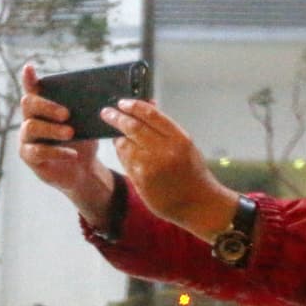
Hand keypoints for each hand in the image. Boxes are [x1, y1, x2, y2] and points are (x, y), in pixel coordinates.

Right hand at [18, 64, 112, 218]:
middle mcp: (31, 118)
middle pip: (29, 103)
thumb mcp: (94, 121)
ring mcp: (27, 138)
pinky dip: (56, 151)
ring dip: (53, 129)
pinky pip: (37, 151)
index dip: (29, 77)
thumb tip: (148, 98)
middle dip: (48, 106)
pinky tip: (71, 153)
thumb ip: (109, 106)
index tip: (31, 67)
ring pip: (31, 127)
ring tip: (71, 133)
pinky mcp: (29, 156)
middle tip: (67, 113)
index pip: (32, 87)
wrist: (82, 170)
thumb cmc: (86, 140)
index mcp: (45, 105)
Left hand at [102, 99, 237, 240]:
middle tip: (107, 112)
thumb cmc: (193, 172)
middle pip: (133, 127)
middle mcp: (165, 150)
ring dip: (118, 138)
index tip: (122, 102)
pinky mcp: (141, 180)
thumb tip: (146, 106)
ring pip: (124, 144)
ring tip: (117, 135)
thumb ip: (166, 128)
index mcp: (179, 138)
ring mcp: (151, 166)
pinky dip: (122, 154)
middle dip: (117, 117)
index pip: (151, 114)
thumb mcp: (186, 145)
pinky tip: (123, 152)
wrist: (199, 204)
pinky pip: (125, 161)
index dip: (134, 106)